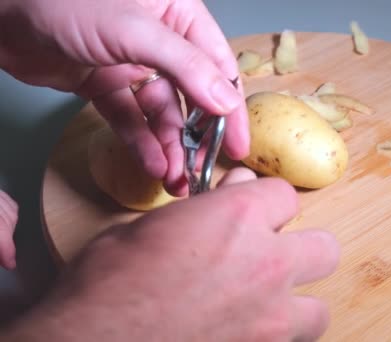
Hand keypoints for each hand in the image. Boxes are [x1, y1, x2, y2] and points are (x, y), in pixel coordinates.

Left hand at [0, 0, 248, 195]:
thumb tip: (227, 101)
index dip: (231, 109)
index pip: (218, 67)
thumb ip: (185, 65)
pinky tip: (151, 165)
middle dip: (198, 135)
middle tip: (204, 171)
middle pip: (192, 95)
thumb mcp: (134, 30)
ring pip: (162, 112)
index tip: (238, 146)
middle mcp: (161, 41)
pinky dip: (140, 142)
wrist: (1, 12)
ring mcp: (133, 64)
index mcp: (179, 16)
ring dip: (169, 145)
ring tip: (175, 178)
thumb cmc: (65, 3)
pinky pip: (130, 118)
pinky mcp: (106, 85)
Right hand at [3, 169, 339, 340]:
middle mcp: (267, 264)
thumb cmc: (106, 285)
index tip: (255, 211)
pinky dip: (276, 337)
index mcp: (239, 217)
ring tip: (265, 305)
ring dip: (297, 303)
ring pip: (318, 309)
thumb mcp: (148, 227)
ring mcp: (271, 317)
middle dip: (300, 248)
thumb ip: (204, 209)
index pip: (284, 195)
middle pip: (323, 248)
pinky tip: (247, 332)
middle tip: (269, 256)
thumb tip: (233, 193)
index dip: (267, 203)